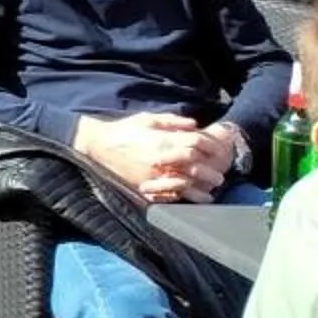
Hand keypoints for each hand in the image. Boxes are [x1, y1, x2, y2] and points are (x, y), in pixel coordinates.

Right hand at [73, 110, 210, 200]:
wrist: (97, 145)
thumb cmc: (123, 130)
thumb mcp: (146, 119)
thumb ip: (171, 121)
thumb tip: (193, 125)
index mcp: (162, 140)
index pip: (194, 143)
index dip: (209, 146)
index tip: (216, 150)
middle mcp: (160, 159)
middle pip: (194, 166)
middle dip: (209, 172)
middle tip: (219, 178)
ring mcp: (152, 175)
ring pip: (184, 184)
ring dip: (199, 190)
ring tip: (209, 194)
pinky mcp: (143, 186)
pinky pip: (167, 194)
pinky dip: (181, 197)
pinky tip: (189, 199)